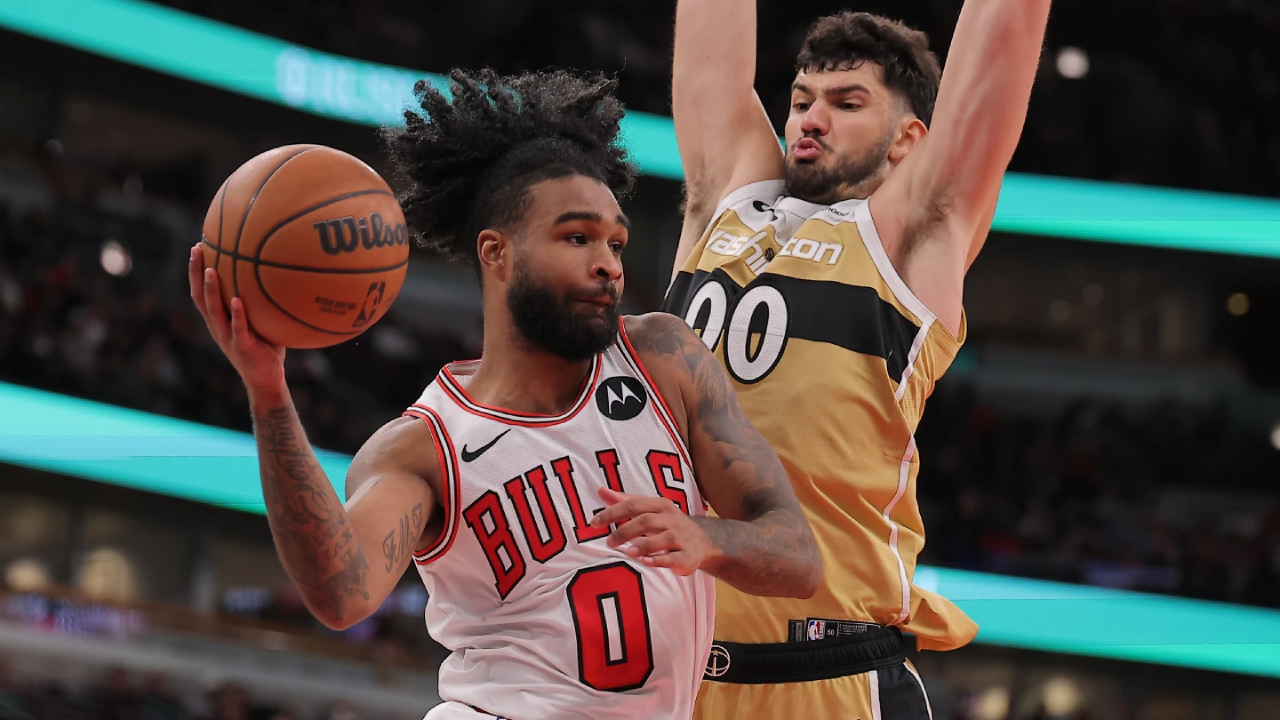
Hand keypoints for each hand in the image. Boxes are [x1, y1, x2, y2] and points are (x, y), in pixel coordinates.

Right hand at [188, 244, 285, 390]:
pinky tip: (238, 300)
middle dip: (195, 272)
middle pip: (199, 296)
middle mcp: (217, 327)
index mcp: (218, 320)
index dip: (195, 271)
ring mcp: (227, 337)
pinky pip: (238, 329)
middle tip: (196, 249)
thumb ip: (261, 301)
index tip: (197, 246)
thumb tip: (278, 272)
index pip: (200, 292)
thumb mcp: (260, 321)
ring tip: (210, 271)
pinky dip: (237, 315)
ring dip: (211, 290)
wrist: (266, 379)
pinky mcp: (242, 347)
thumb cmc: (266, 347)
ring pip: (214, 311)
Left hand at [590, 487, 716, 575]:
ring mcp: (681, 538)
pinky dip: (660, 560)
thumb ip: (625, 501)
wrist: (703, 544)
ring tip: (627, 552)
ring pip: (663, 539)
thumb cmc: (669, 524)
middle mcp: (672, 519)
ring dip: (644, 545)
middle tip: (609, 542)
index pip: (634, 505)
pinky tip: (646, 562)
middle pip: (646, 521)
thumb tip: (600, 490)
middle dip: (625, 530)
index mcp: (661, 505)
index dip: (613, 512)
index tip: (593, 523)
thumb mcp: (650, 509)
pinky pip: (674, 558)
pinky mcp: (687, 557)